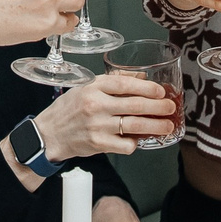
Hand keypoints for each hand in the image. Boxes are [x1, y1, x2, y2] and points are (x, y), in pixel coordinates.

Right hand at [31, 72, 176, 162]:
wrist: (50, 133)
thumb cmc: (70, 108)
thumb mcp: (87, 87)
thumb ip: (113, 81)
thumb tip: (142, 77)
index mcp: (93, 87)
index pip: (125, 84)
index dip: (147, 87)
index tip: (161, 91)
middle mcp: (95, 105)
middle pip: (135, 105)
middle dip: (158, 107)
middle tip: (170, 108)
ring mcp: (97, 125)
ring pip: (135, 125)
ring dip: (156, 126)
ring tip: (167, 126)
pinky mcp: (98, 143)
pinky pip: (126, 144)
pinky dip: (136, 143)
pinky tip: (139, 140)